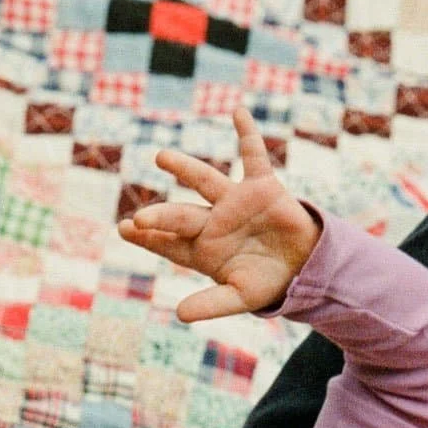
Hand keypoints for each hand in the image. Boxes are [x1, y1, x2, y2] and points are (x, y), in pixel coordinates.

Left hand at [118, 107, 319, 322]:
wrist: (303, 266)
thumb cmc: (267, 282)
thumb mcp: (239, 297)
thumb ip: (211, 304)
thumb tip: (179, 315)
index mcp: (203, 249)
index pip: (168, 243)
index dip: (148, 238)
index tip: (125, 229)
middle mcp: (213, 221)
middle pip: (180, 216)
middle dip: (161, 217)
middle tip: (140, 220)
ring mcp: (234, 202)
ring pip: (204, 181)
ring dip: (184, 169)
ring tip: (161, 158)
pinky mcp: (260, 186)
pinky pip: (253, 155)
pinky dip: (247, 134)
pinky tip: (237, 112)